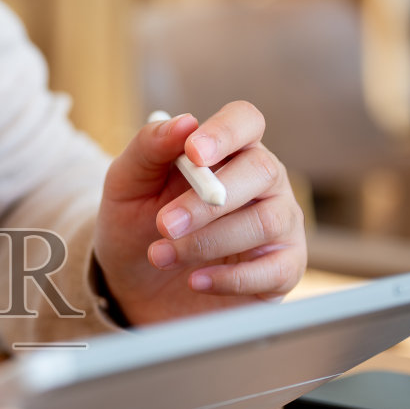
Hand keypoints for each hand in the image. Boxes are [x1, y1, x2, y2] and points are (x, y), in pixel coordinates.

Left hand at [94, 101, 305, 324]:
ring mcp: (279, 223)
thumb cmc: (136, 226)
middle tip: (164, 224)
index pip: (245, 120)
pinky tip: (195, 281)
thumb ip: (149, 148)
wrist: (136, 288)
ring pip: (267, 222)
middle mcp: (262, 182)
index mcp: (228, 150)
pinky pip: (275, 270)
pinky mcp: (282, 269)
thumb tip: (184, 123)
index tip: (193, 152)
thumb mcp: (127, 184)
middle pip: (262, 170)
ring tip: (161, 256)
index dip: (225, 132)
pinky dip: (233, 278)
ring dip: (208, 241)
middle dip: (209, 200)